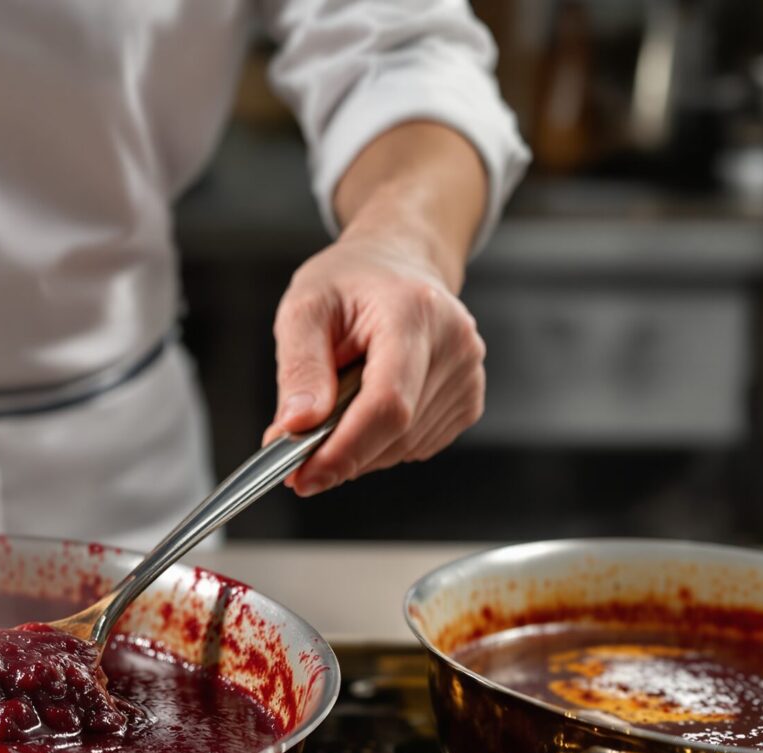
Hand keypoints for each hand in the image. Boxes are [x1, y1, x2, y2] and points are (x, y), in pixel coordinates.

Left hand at [263, 229, 485, 495]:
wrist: (396, 264)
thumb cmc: (348, 283)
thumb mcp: (304, 309)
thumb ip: (299, 369)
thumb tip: (295, 428)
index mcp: (413, 313)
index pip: (389, 403)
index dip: (345, 450)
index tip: (302, 478)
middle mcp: (454, 344)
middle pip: (397, 432)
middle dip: (339, 454)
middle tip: (292, 452)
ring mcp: (469, 374)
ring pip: (405, 446)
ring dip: (358, 448)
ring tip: (333, 408)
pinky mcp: (469, 399)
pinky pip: (417, 445)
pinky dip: (381, 444)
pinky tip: (364, 409)